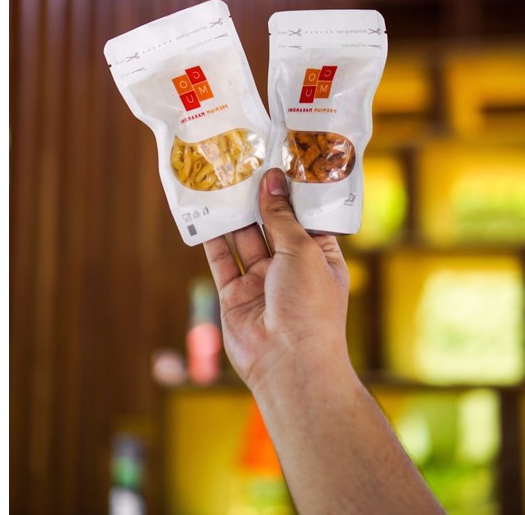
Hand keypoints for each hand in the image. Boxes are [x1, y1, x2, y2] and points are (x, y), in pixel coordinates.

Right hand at [203, 168, 350, 392]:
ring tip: (221, 179)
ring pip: (244, 239)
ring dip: (234, 213)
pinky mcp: (234, 295)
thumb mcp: (302, 251)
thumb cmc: (309, 305)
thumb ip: (281, 216)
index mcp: (320, 256)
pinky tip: (204, 212)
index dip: (291, 192)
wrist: (288, 364)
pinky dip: (212, 238)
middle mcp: (291, 267)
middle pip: (272, 224)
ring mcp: (262, 282)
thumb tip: (272, 180)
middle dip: (258, 197)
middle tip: (243, 163)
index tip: (277, 161)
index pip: (304, 217)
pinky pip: (222, 261)